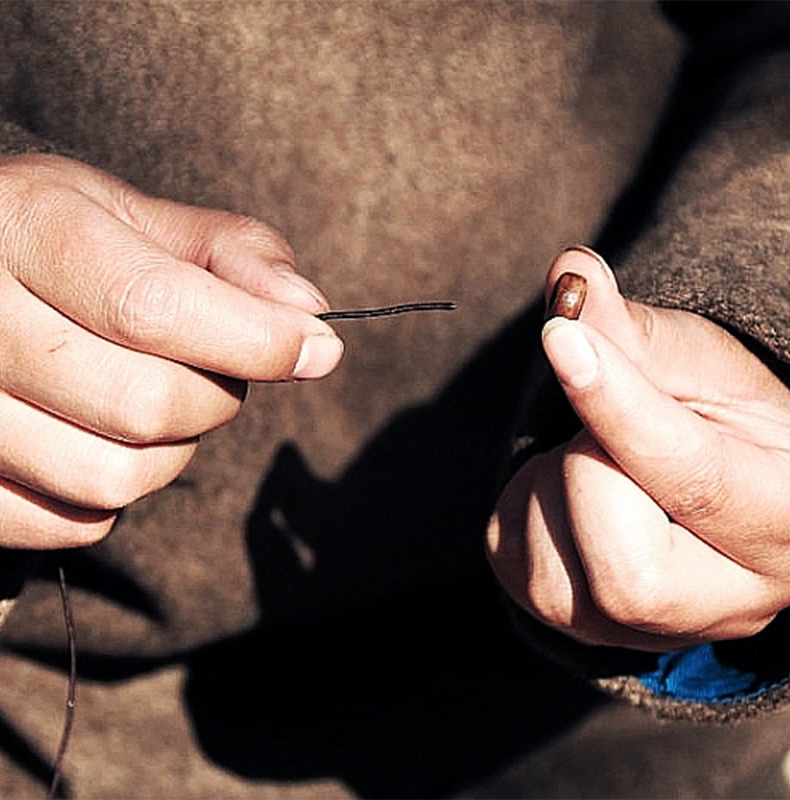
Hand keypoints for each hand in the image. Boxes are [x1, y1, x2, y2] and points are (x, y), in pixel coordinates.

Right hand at [0, 154, 341, 547]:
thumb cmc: (58, 243)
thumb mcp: (132, 217)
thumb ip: (229, 253)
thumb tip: (309, 311)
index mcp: (22, 229)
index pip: (153, 309)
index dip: (256, 341)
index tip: (316, 348)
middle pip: (145, 405)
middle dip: (213, 396)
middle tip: (209, 366)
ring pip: (113, 479)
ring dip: (169, 451)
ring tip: (151, 402)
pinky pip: (71, 524)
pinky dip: (114, 494)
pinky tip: (101, 439)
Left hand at [486, 247, 789, 650]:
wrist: (699, 486)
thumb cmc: (715, 417)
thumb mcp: (694, 366)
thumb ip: (633, 331)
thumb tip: (569, 271)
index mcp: (787, 522)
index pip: (694, 482)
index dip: (618, 405)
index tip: (560, 334)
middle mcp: (728, 602)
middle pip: (627, 571)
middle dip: (590, 472)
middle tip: (607, 433)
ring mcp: (643, 631)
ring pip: (554, 573)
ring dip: (553, 483)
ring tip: (600, 463)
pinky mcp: (571, 622)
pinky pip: (510, 555)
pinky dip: (523, 503)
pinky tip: (570, 493)